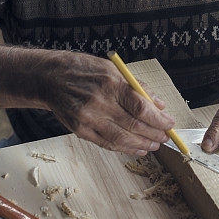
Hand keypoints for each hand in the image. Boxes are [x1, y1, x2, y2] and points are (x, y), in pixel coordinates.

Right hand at [43, 51, 174, 155]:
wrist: (48, 78)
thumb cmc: (83, 70)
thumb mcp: (112, 69)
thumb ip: (137, 87)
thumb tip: (158, 104)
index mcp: (110, 83)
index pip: (141, 107)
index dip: (158, 119)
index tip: (170, 123)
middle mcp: (99, 102)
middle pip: (134, 126)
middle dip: (154, 134)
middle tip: (165, 137)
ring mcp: (88, 118)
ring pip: (121, 139)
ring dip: (141, 145)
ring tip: (154, 145)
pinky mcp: (79, 130)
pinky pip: (106, 144)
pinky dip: (124, 149)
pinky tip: (136, 149)